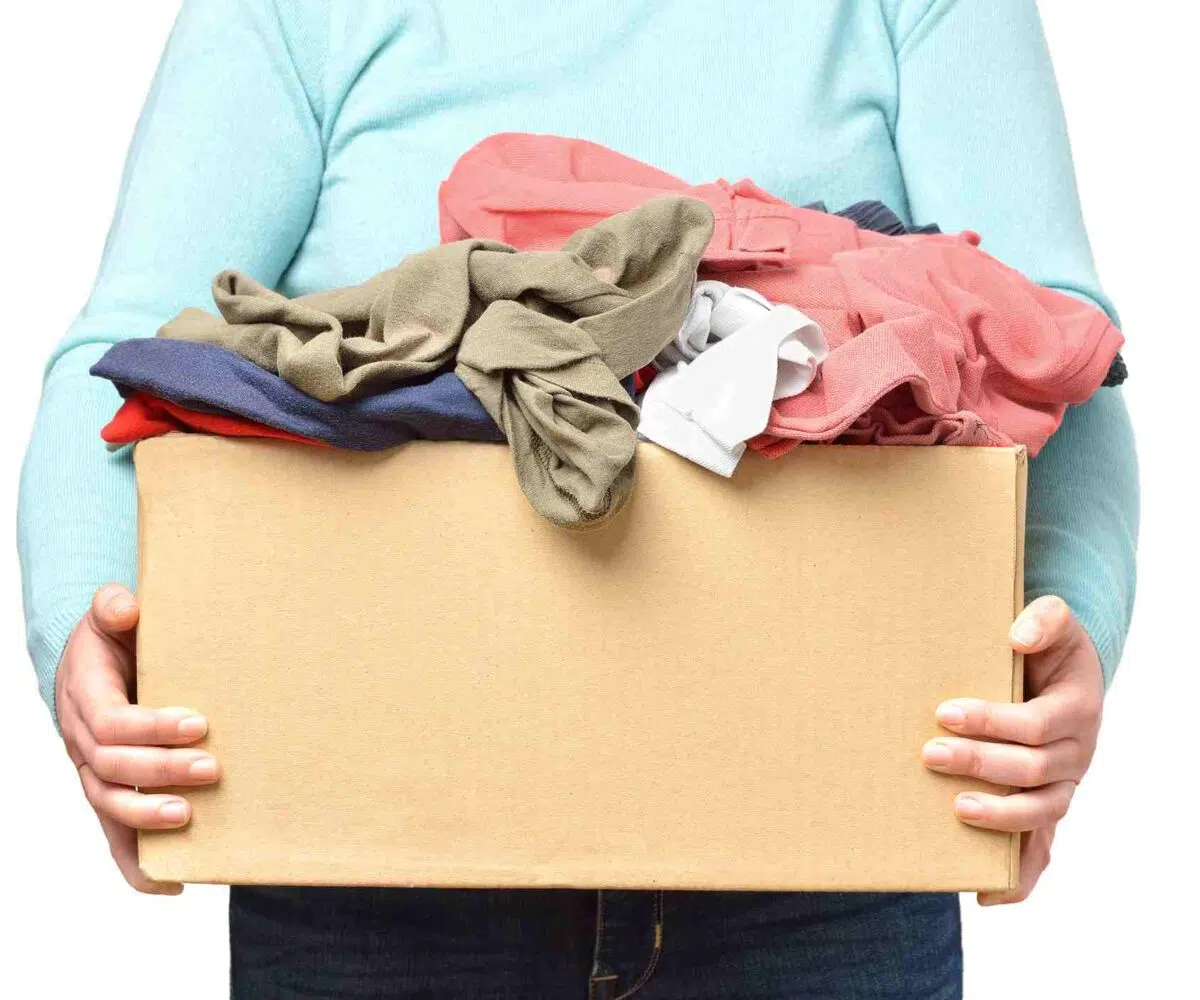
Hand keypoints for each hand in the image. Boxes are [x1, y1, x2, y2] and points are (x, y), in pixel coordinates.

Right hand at [55, 584, 219, 893]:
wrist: (95, 664)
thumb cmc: (114, 640)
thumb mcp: (110, 616)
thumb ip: (114, 607)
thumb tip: (124, 608)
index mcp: (86, 697)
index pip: (112, 722)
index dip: (152, 726)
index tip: (200, 722)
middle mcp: (84, 740)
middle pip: (112, 767)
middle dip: (161, 771)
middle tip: (211, 768)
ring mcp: (94, 771)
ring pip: (109, 805)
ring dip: (147, 818)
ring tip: (188, 819)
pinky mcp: (111, 792)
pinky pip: (114, 837)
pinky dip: (136, 866)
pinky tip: (170, 886)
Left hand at [921, 594, 1102, 904]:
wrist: (1066, 672)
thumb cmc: (1048, 648)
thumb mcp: (1054, 623)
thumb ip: (1044, 619)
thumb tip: (1018, 636)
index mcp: (1076, 709)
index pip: (1036, 724)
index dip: (992, 721)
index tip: (944, 711)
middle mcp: (1075, 753)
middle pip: (1032, 770)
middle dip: (980, 763)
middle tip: (930, 752)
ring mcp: (1064, 785)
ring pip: (1040, 812)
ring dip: (997, 816)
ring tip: (955, 809)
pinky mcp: (1047, 807)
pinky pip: (1043, 850)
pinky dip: (1021, 879)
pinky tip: (988, 897)